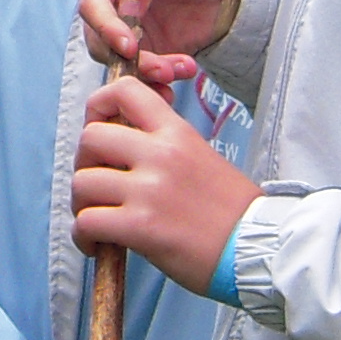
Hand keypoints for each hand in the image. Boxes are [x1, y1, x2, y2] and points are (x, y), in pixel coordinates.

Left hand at [73, 76, 260, 292]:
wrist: (259, 248)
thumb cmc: (232, 213)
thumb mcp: (201, 159)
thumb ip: (162, 149)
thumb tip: (118, 154)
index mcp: (176, 133)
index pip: (125, 91)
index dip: (98, 107)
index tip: (98, 131)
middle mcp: (160, 154)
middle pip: (90, 137)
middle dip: (84, 164)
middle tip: (96, 187)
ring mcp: (149, 189)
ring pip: (82, 182)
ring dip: (81, 205)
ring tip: (97, 222)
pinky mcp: (141, 226)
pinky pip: (87, 222)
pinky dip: (83, 236)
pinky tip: (98, 246)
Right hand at [79, 0, 245, 86]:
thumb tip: (124, 5)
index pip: (91, 4)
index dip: (105, 28)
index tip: (129, 47)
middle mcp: (109, 3)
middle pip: (99, 40)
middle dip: (129, 59)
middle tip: (162, 69)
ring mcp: (125, 31)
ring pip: (119, 62)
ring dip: (148, 73)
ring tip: (184, 68)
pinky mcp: (145, 53)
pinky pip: (140, 74)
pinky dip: (158, 81)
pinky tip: (183, 73)